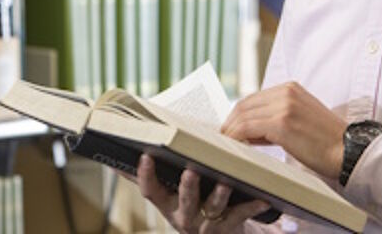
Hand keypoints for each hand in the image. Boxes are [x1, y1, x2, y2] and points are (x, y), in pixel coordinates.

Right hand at [137, 154, 270, 233]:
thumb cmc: (191, 207)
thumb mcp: (167, 196)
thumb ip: (148, 179)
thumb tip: (118, 159)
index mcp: (166, 203)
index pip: (150, 190)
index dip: (145, 175)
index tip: (145, 156)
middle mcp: (183, 215)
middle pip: (184, 199)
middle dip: (187, 186)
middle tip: (191, 171)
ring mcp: (206, 223)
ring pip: (213, 208)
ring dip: (220, 194)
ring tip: (226, 182)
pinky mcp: (228, 226)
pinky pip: (240, 215)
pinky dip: (252, 206)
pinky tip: (263, 198)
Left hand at [220, 82, 348, 179]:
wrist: (349, 151)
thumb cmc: (326, 142)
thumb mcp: (300, 119)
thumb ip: (275, 118)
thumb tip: (247, 129)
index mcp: (290, 88)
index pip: (252, 98)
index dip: (237, 115)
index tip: (229, 129)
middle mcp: (286, 92)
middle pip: (244, 104)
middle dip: (230, 122)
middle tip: (223, 138)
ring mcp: (284, 105)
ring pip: (242, 114)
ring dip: (230, 130)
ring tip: (227, 144)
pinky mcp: (281, 122)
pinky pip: (246, 127)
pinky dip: (235, 136)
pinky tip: (234, 145)